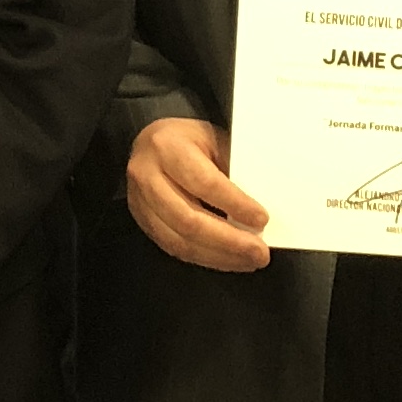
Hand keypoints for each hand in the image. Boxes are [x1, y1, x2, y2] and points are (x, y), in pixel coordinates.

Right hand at [128, 117, 271, 271]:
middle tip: (259, 252)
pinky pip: (175, 249)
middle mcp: (147, 175)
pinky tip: (229, 259)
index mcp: (167, 147)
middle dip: (228, 240)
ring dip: (219, 255)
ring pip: (180, 241)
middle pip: (189, 219)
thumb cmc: (188, 141)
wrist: (150, 144)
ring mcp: (140, 202)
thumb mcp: (213, 141)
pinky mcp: (143, 223)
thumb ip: (232, 171)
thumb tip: (258, 211)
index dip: (234, 204)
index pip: (204, 182)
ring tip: (249, 260)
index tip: (261, 219)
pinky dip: (206, 258)